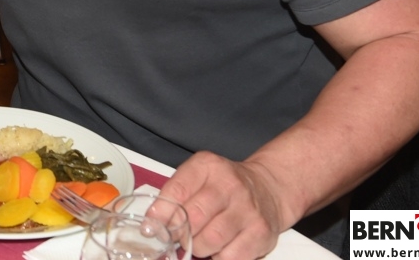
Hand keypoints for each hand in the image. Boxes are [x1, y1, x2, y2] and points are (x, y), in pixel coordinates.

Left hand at [159, 150, 286, 259]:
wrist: (267, 188)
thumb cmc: (224, 185)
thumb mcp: (198, 176)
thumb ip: (175, 195)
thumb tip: (152, 225)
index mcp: (208, 167)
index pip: (176, 191)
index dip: (160, 214)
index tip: (151, 228)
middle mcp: (230, 185)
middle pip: (193, 219)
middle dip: (180, 234)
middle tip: (179, 236)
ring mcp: (248, 209)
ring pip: (210, 241)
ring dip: (198, 248)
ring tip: (200, 241)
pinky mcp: (261, 233)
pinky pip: (230, 257)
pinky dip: (218, 258)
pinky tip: (219, 248)